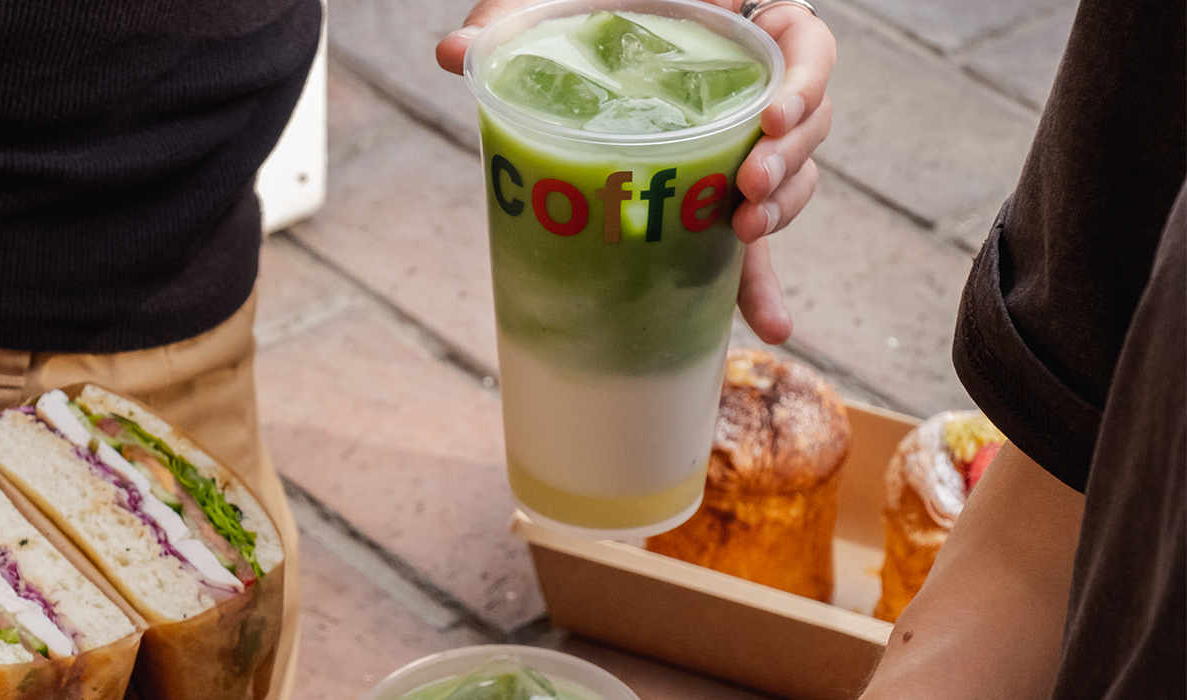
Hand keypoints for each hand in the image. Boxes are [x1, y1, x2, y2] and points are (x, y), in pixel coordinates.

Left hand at [436, 0, 835, 343]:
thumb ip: (509, 18)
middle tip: (746, 186)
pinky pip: (758, 239)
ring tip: (744, 232)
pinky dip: (761, 284)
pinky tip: (770, 326)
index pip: (806, 43)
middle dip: (789, 159)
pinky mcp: (721, 196)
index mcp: (729, 31)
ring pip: (797, 175)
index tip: (767, 114)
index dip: (805, 78)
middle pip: (812, 119)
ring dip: (783, 207)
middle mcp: (749, 87)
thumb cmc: (578, 18)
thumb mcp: (548, 10)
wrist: (579, 51)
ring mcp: (738, 145)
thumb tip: (449, 53)